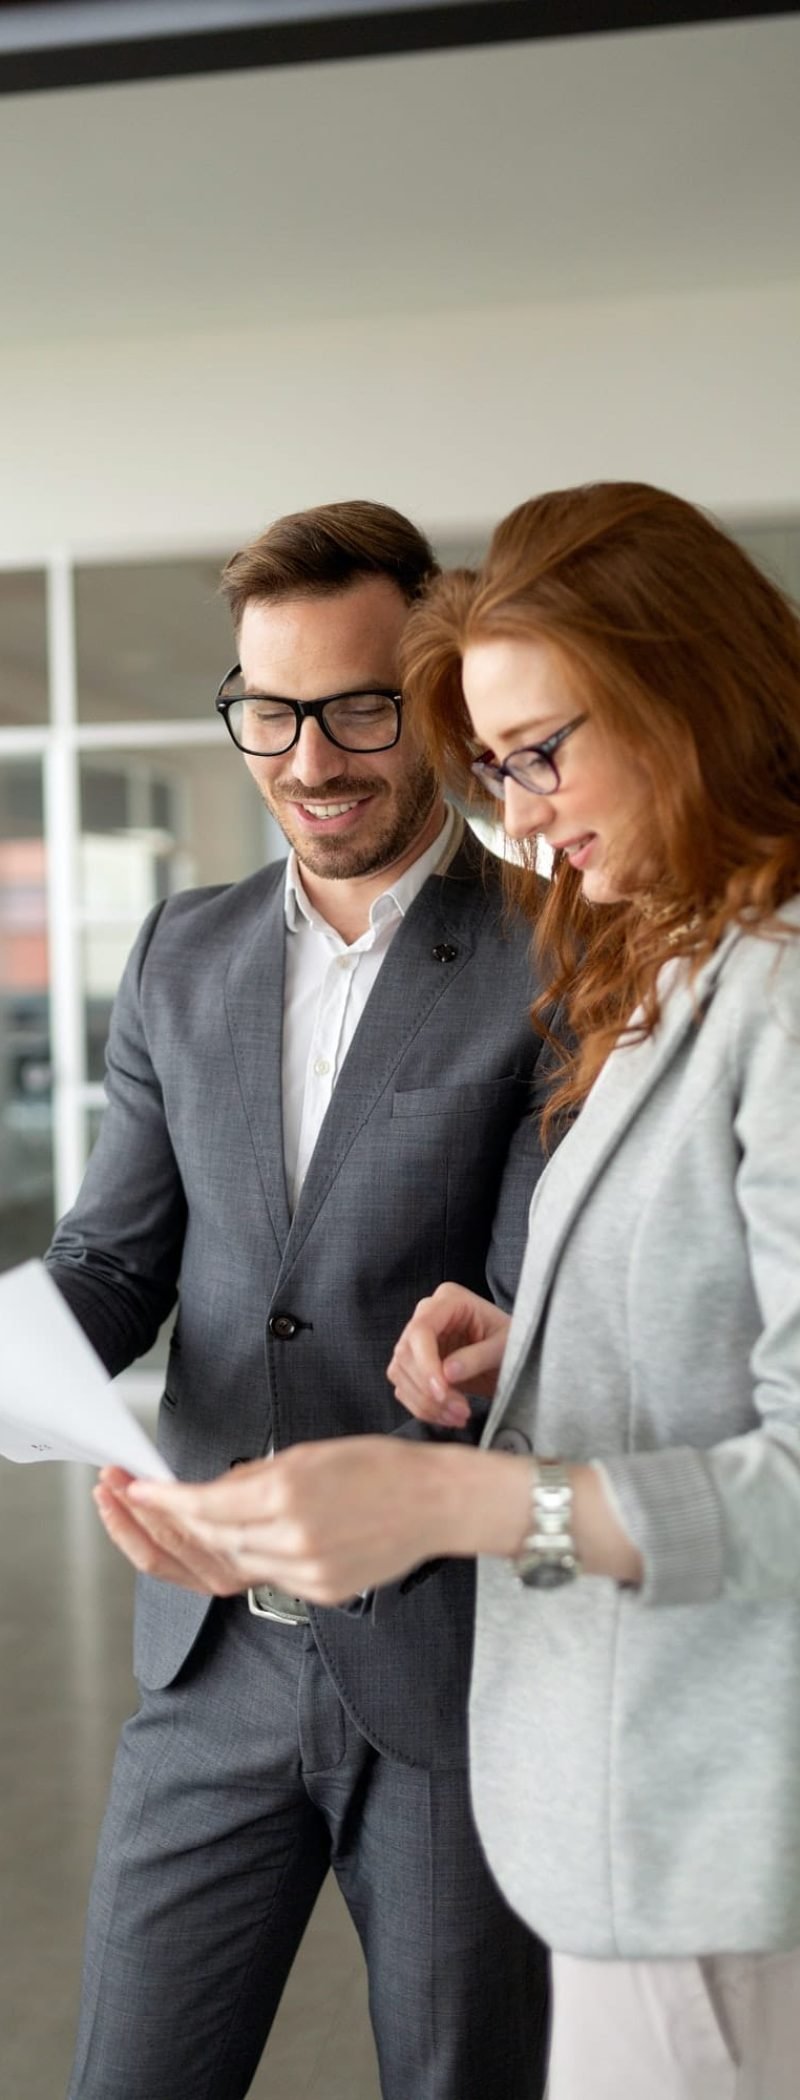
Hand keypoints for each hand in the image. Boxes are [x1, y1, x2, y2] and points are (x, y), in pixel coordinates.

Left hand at [122, 1438, 485, 1603]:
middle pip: (211, 1539)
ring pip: (235, 1562)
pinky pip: (268, 1576)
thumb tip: (210, 1492)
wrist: (436, 1502)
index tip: (136, 1493)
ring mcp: (308, 1572)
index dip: (163, 1502)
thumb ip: (255, 1477)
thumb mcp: (309, 1453)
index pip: (204, 1505)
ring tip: (190, 1518)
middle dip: (171, 1524)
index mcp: (289, 1494)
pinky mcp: (322, 1591)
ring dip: (207, 1541)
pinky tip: (245, 1536)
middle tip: (142, 1505)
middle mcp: (294, 1538)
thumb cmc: (381, 1467)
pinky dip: (249, 1556)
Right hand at [387, 1284, 510, 1428]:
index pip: (421, 1330)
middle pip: (406, 1354)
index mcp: (449, 1300)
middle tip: (461, 1412)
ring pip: (401, 1373)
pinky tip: (449, 1416)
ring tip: (459, 1417)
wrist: (513, 1356)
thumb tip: (447, 1374)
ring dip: (426, 1403)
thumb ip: (478, 1357)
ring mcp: (416, 1340)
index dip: (426, 1364)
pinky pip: (404, 1388)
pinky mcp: (414, 1365)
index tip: (442, 1392)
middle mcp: (426, 1315)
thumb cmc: (514, 1342)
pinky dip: (424, 1408)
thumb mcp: (505, 1346)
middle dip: (429, 1390)